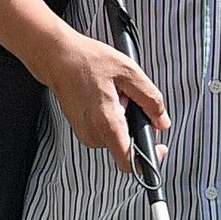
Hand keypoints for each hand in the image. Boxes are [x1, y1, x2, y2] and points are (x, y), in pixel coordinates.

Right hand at [31, 26, 169, 171]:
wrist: (58, 57)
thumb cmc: (88, 60)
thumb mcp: (129, 72)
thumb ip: (151, 100)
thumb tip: (162, 121)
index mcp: (106, 122)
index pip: (129, 162)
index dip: (149, 159)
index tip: (159, 148)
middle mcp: (93, 134)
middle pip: (128, 145)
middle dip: (137, 124)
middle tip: (130, 98)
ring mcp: (86, 134)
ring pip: (119, 137)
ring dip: (125, 119)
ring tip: (114, 94)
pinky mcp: (83, 130)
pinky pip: (108, 131)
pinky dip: (113, 117)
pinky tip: (106, 97)